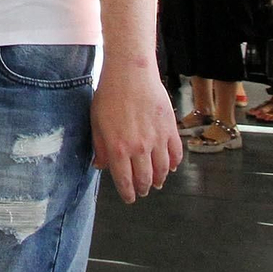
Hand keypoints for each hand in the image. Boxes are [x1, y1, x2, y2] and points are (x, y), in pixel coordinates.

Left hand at [89, 63, 180, 203]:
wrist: (131, 73)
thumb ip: (100, 147)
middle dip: (143, 189)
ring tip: (156, 182)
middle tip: (141, 192)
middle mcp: (139, 148)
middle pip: (145, 179)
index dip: (128, 193)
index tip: (129, 198)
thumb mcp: (96, 122)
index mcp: (118, 148)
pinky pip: (176, 153)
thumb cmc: (109, 95)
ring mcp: (157, 139)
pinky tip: (171, 166)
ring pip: (162, 170)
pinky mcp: (170, 129)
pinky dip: (174, 164)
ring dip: (159, 179)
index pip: (125, 181)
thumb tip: (101, 166)